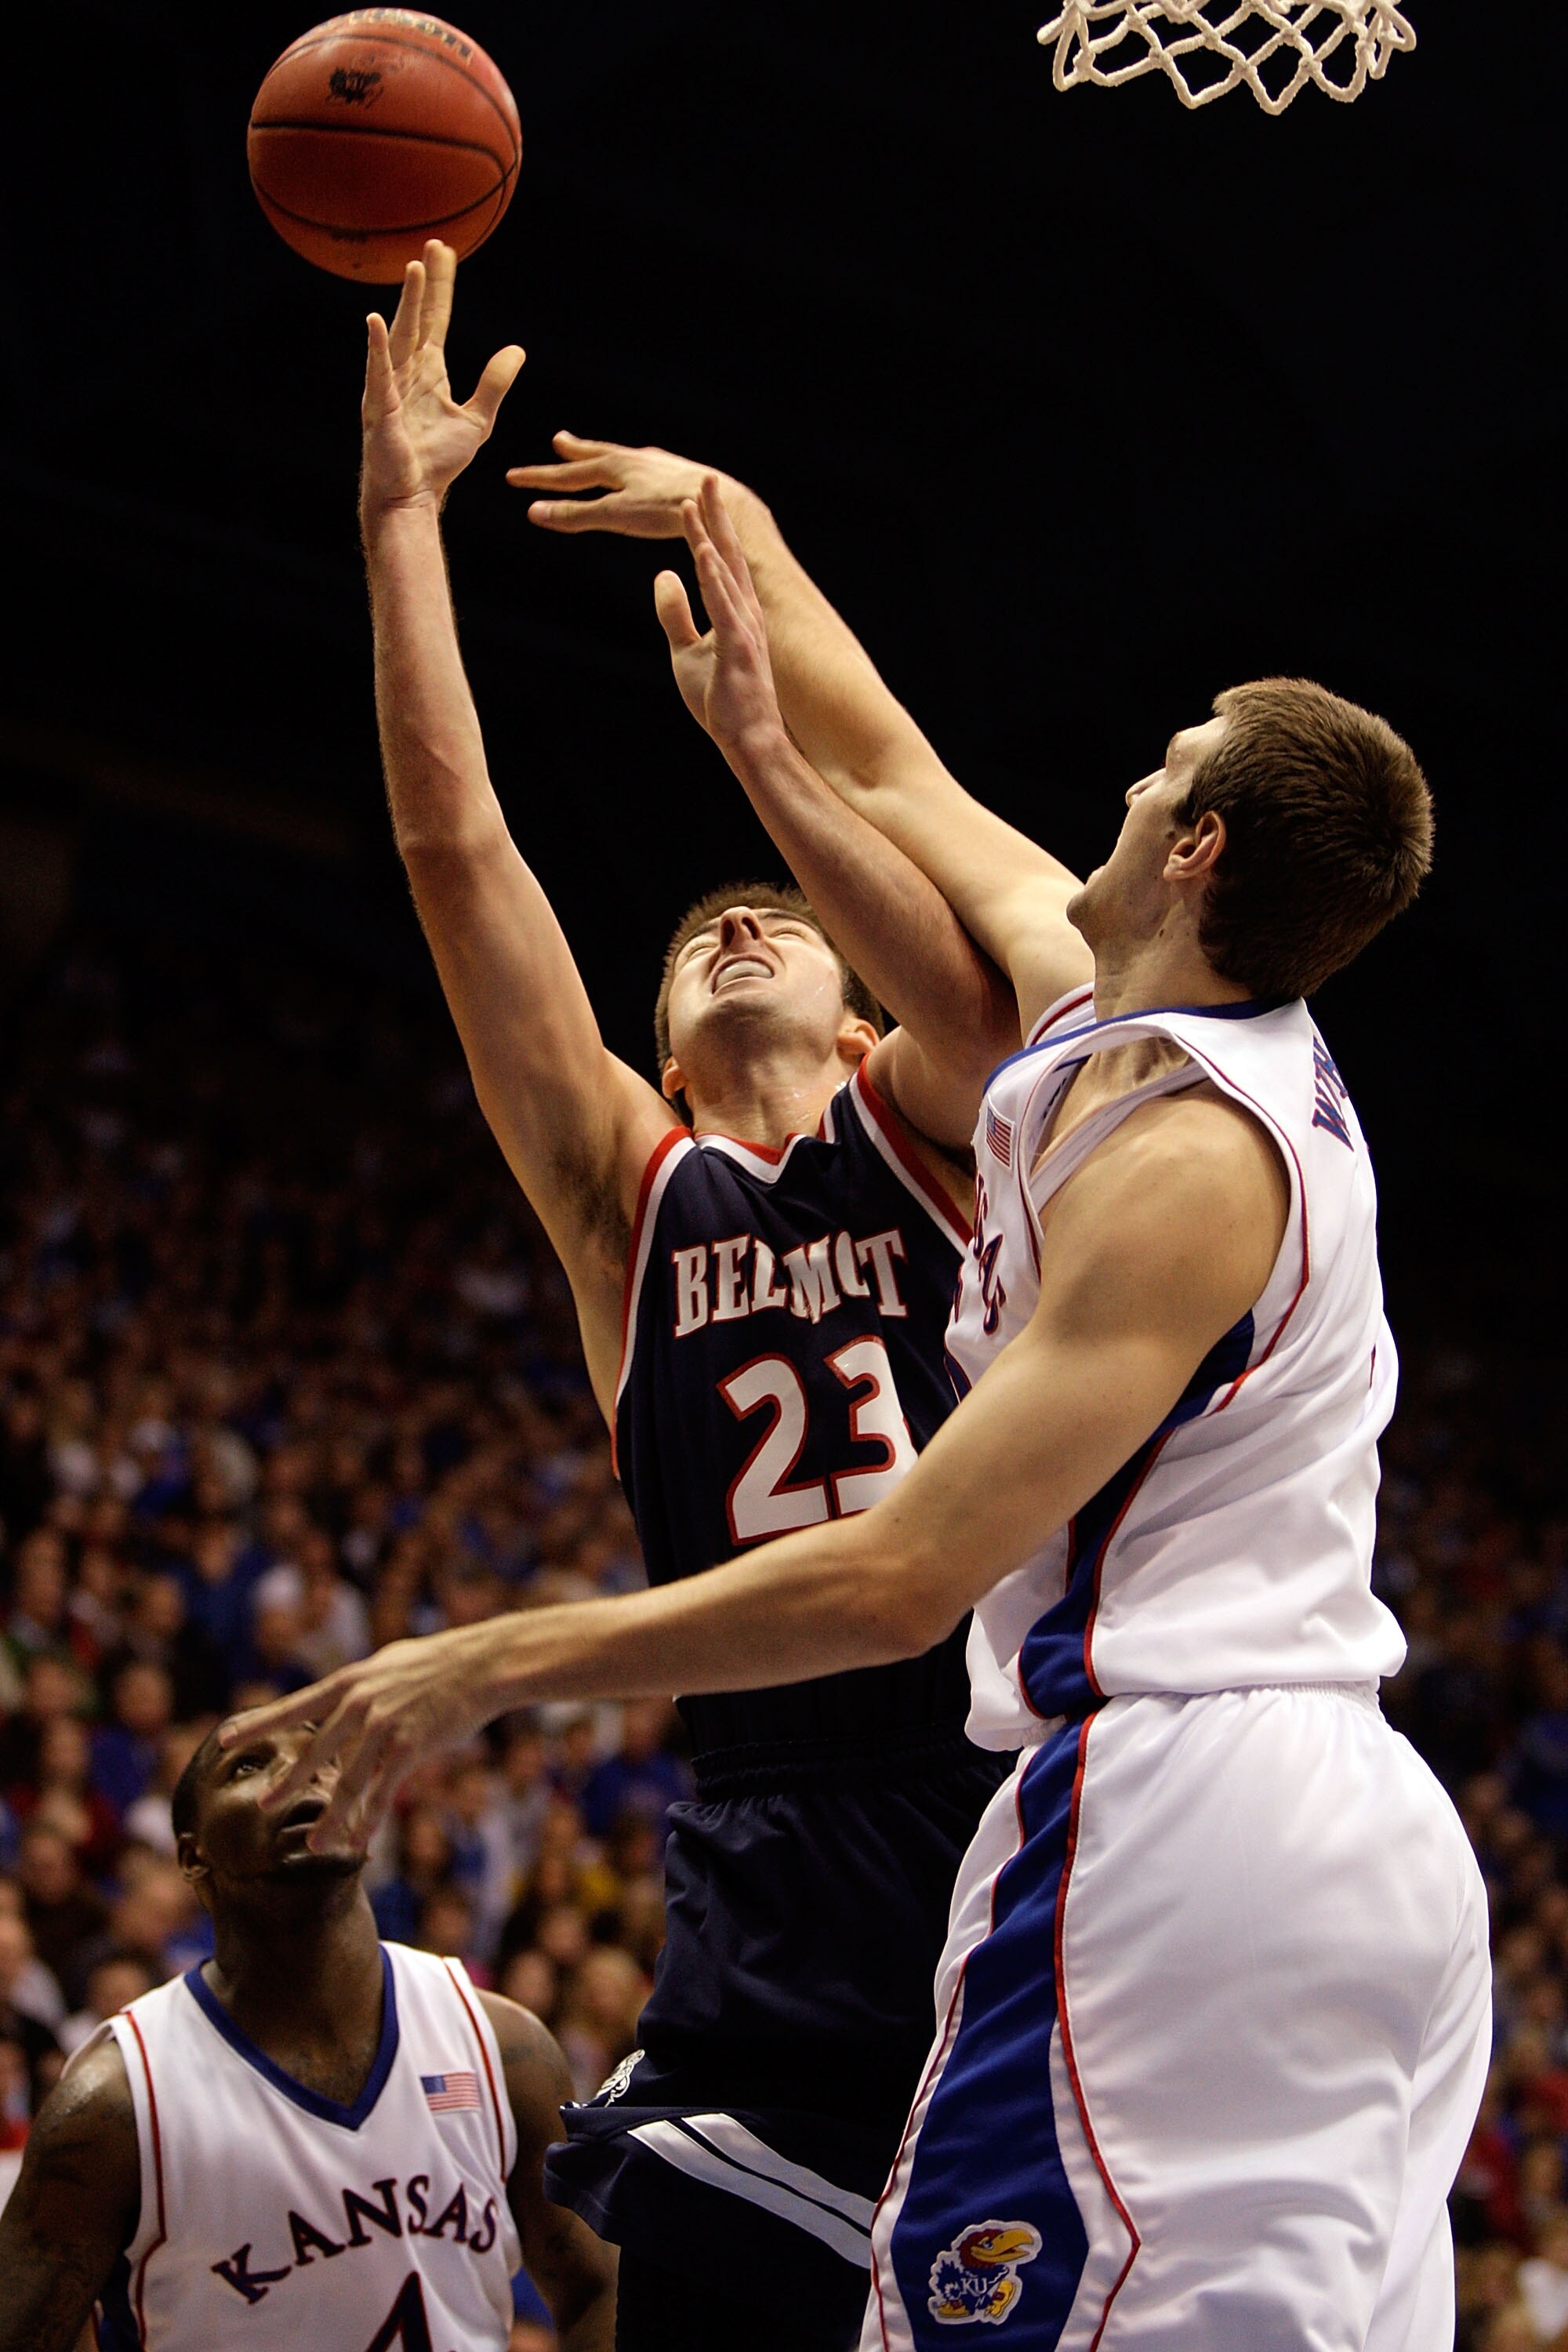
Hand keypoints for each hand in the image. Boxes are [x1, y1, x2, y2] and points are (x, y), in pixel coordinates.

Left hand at [218, 1624, 499, 1847]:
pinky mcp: (410, 1747)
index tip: (224, 1738)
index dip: (258, 1724)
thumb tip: (342, 1697)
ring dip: (330, 1816)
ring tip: (312, 1844)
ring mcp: (384, 1727)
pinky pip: (384, 1791)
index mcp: (350, 1682)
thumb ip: (361, 1685)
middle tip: (262, 1803)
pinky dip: (372, 1819)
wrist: (481, 1665)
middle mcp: (360, 1704)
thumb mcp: (388, 1663)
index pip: (293, 1706)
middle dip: (287, 1781)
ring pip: (348, 1781)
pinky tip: (361, 1841)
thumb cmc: (438, 1662)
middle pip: (314, 1751)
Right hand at [360, 240, 524, 522]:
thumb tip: (517, 350)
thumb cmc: (437, 461)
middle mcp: (406, 371)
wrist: (414, 495)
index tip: (444, 253)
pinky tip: (375, 322)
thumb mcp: (477, 419)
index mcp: (428, 371)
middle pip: (418, 317)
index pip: (437, 319)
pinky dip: (376, 348)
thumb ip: (494, 384)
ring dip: (407, 303)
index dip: (441, 287)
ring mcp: (390, 386)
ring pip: (399, 336)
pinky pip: (378, 373)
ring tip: (414, 269)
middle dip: (424, 283)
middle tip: (432, 246)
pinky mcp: (380, 407)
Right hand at [508, 433, 739, 537]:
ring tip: (598, 453)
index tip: (512, 478)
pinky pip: (647, 467)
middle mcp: (634, 459)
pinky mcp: (679, 474)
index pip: (567, 474)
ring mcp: (658, 465)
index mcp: (614, 466)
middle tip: (559, 441)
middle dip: (574, 452)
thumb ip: (576, 515)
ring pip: (623, 458)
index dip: (539, 479)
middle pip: (596, 454)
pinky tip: (644, 472)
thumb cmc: (668, 510)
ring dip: (605, 456)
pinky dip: (634, 467)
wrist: (721, 502)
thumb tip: (533, 513)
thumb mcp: (616, 515)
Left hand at [654, 476, 785, 753]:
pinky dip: (711, 576)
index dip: (706, 525)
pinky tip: (700, 550)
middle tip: (705, 477)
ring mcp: (743, 628)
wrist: (748, 738)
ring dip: (708, 535)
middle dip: (714, 515)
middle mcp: (743, 612)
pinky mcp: (738, 647)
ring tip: (695, 501)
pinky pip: (722, 605)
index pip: (718, 559)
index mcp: (734, 611)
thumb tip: (663, 576)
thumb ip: (675, 612)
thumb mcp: (686, 650)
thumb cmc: (721, 699)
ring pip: (723, 572)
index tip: (695, 493)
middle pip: (726, 554)